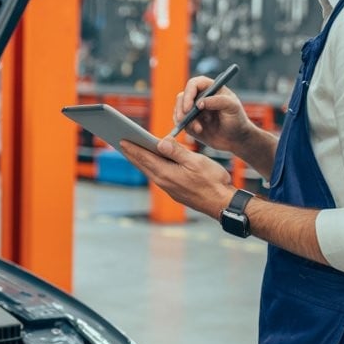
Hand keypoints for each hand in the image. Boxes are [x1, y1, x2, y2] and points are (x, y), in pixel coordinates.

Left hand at [119, 137, 233, 218]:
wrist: (222, 203)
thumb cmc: (212, 181)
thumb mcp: (196, 161)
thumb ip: (177, 151)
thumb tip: (160, 142)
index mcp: (166, 173)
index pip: (144, 157)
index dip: (132, 147)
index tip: (121, 139)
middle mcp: (163, 182)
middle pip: (143, 165)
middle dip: (131, 153)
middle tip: (120, 143)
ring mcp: (168, 188)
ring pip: (150, 171)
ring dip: (140, 161)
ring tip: (133, 151)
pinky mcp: (175, 191)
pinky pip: (158, 176)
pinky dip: (151, 167)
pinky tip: (152, 163)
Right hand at [174, 76, 250, 152]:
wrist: (236, 138)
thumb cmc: (237, 119)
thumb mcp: (233, 108)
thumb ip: (218, 101)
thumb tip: (200, 103)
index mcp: (210, 88)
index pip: (194, 84)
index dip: (189, 93)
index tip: (189, 107)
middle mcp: (200, 97)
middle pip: (182, 97)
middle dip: (181, 108)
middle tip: (184, 119)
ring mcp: (194, 109)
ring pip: (179, 110)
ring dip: (184, 120)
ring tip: (199, 129)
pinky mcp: (190, 122)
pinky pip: (181, 122)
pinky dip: (186, 127)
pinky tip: (199, 131)